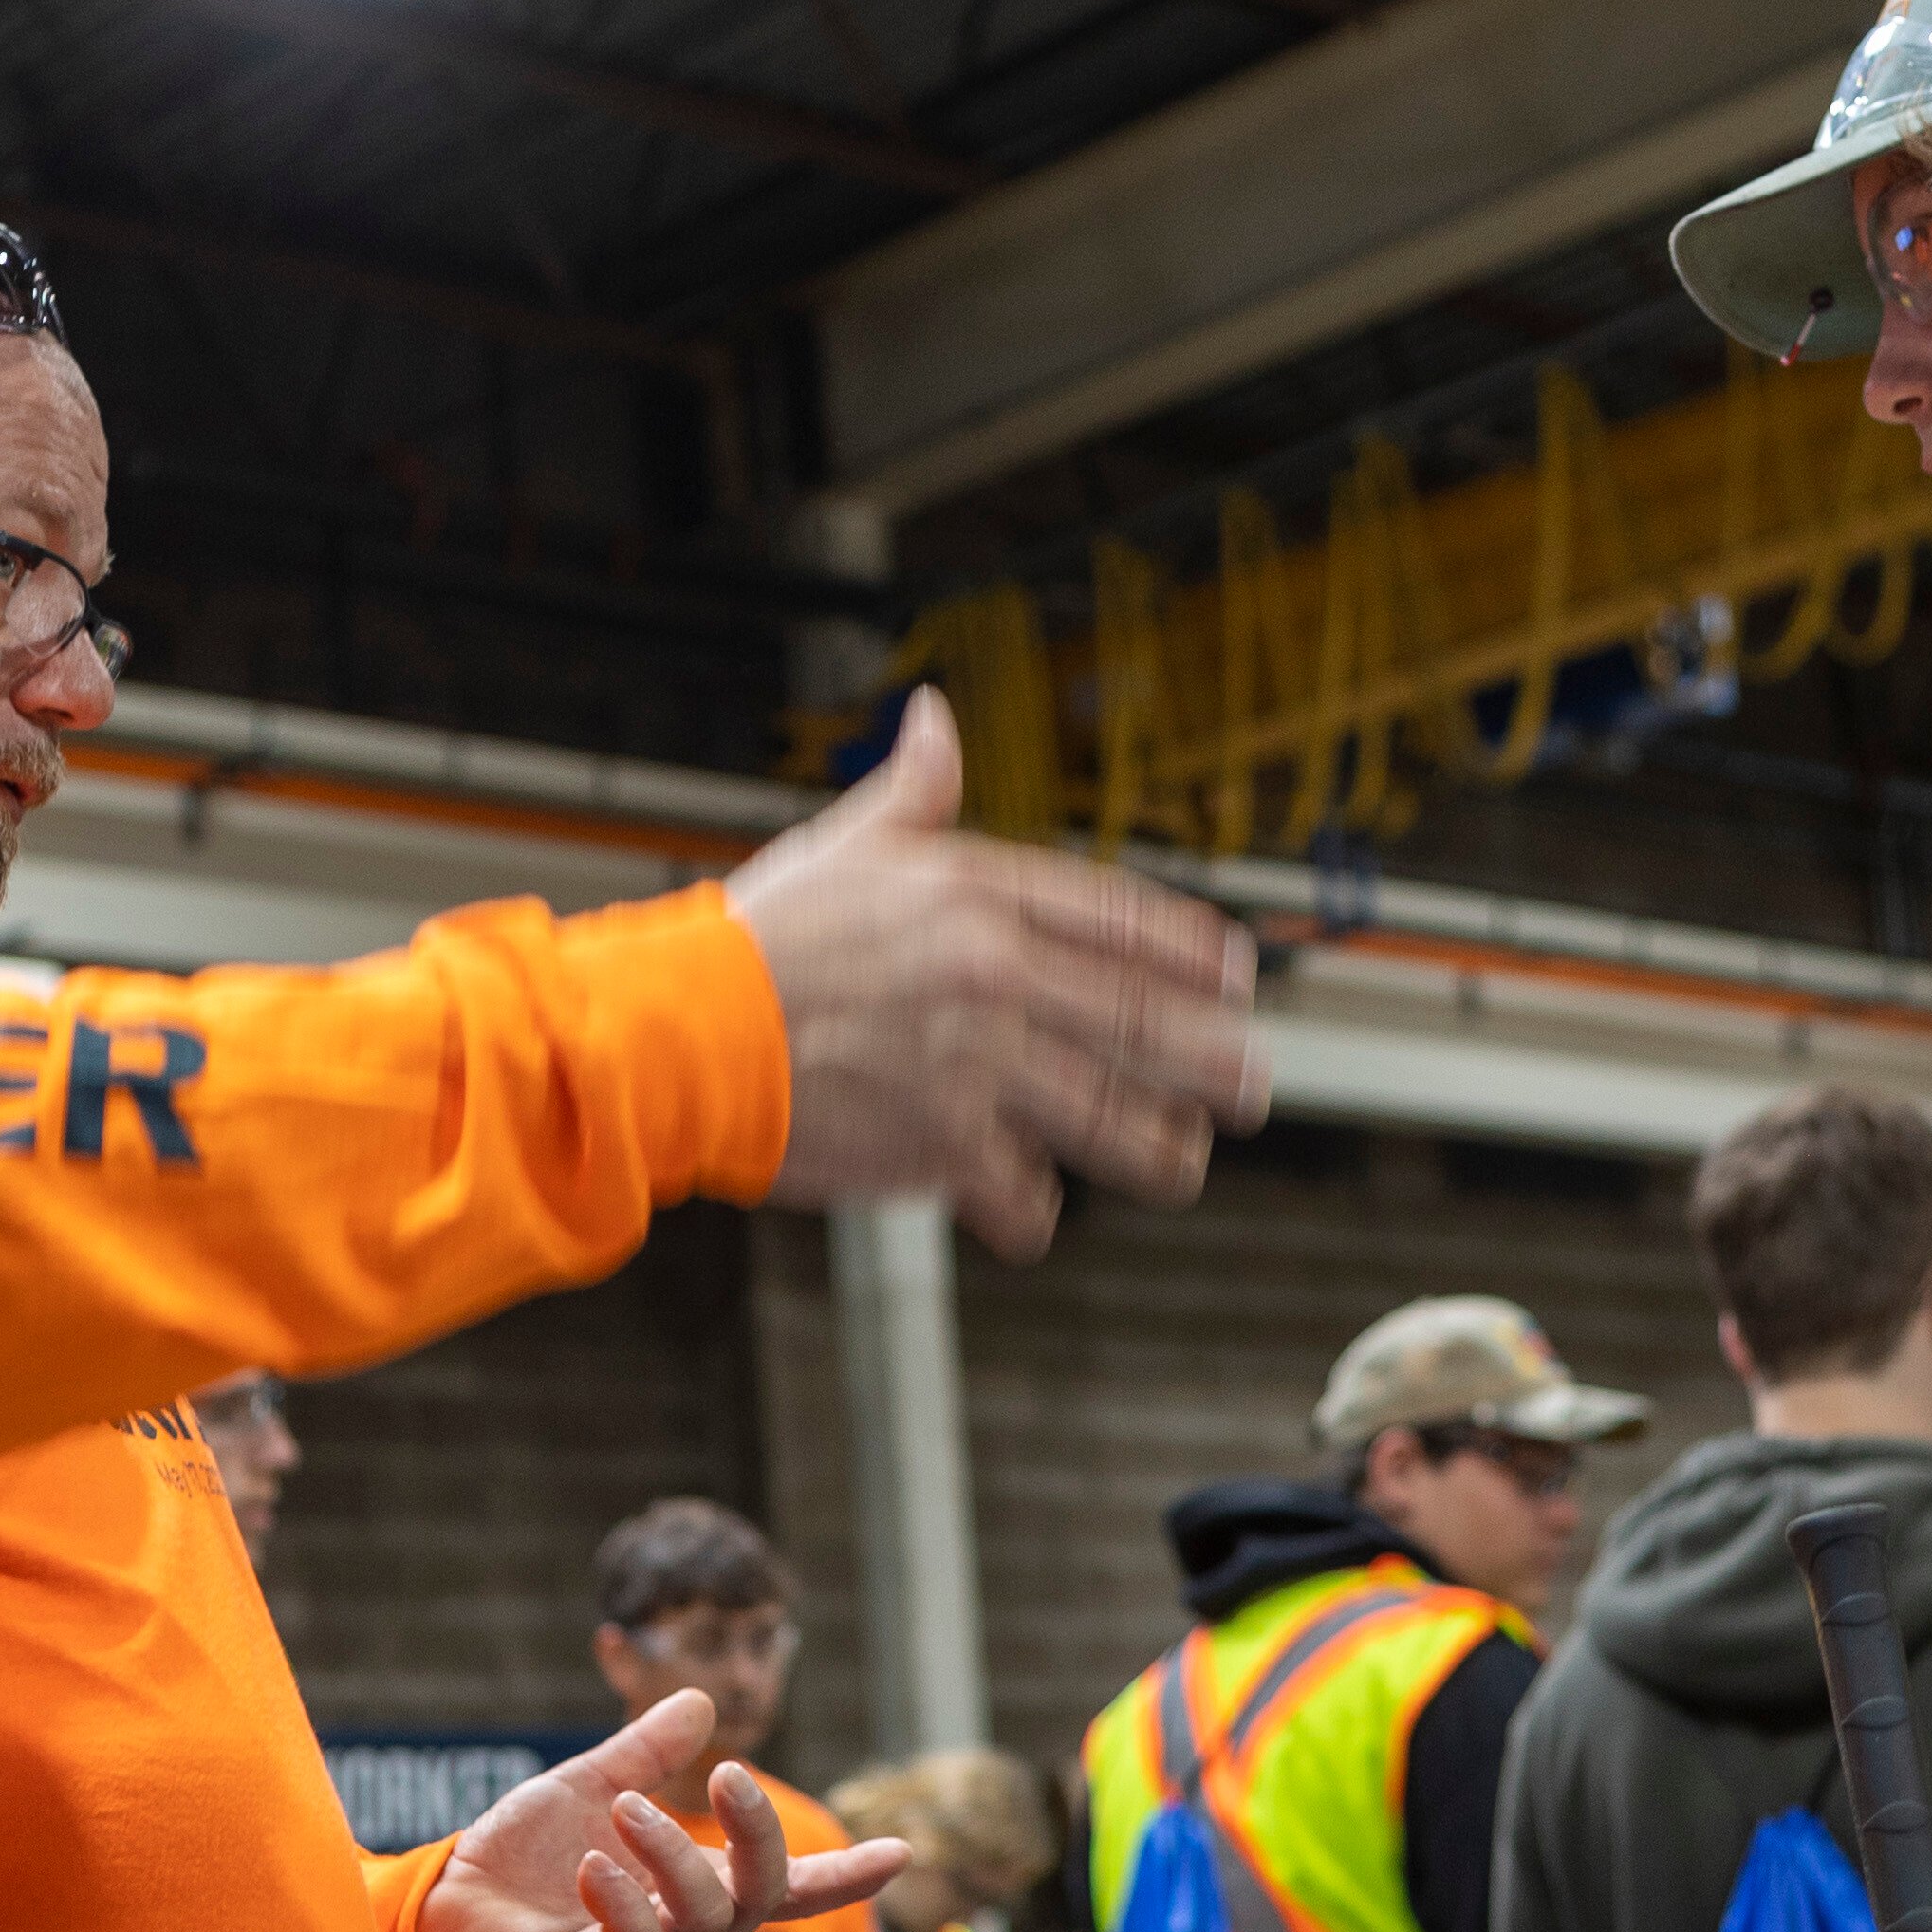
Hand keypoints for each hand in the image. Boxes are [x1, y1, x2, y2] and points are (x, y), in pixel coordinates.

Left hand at [416, 1690, 909, 1931]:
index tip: (904, 1851)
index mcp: (692, 1889)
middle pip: (760, 1895)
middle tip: (730, 1775)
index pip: (786, 1886)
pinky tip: (593, 1864)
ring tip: (625, 1808)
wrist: (437, 1912)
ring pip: (703, 1919)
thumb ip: (644, 1753)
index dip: (845, 1874)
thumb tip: (702, 1701)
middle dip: (758, 1833)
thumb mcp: (585, 1789)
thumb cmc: (514, 1862)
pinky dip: (622, 1902)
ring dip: (674, 1854)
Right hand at [727, 688, 1265, 1259]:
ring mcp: (977, 1066)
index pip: (1120, 918)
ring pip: (1108, 1117)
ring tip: (1183, 1162)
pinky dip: (1032, 1210)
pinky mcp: (943, 1147)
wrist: (679, 1033)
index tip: (1237, 977)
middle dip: (1211, 1060)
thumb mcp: (844, 844)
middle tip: (1251, 1085)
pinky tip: (1034, 1214)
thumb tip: (938, 717)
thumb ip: (914, 790)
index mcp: (978, 894)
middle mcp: (995, 976)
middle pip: (1142, 1022)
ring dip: (1157, 1148)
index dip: (1190, 950)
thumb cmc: (757, 937)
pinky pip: (1023, 1192)